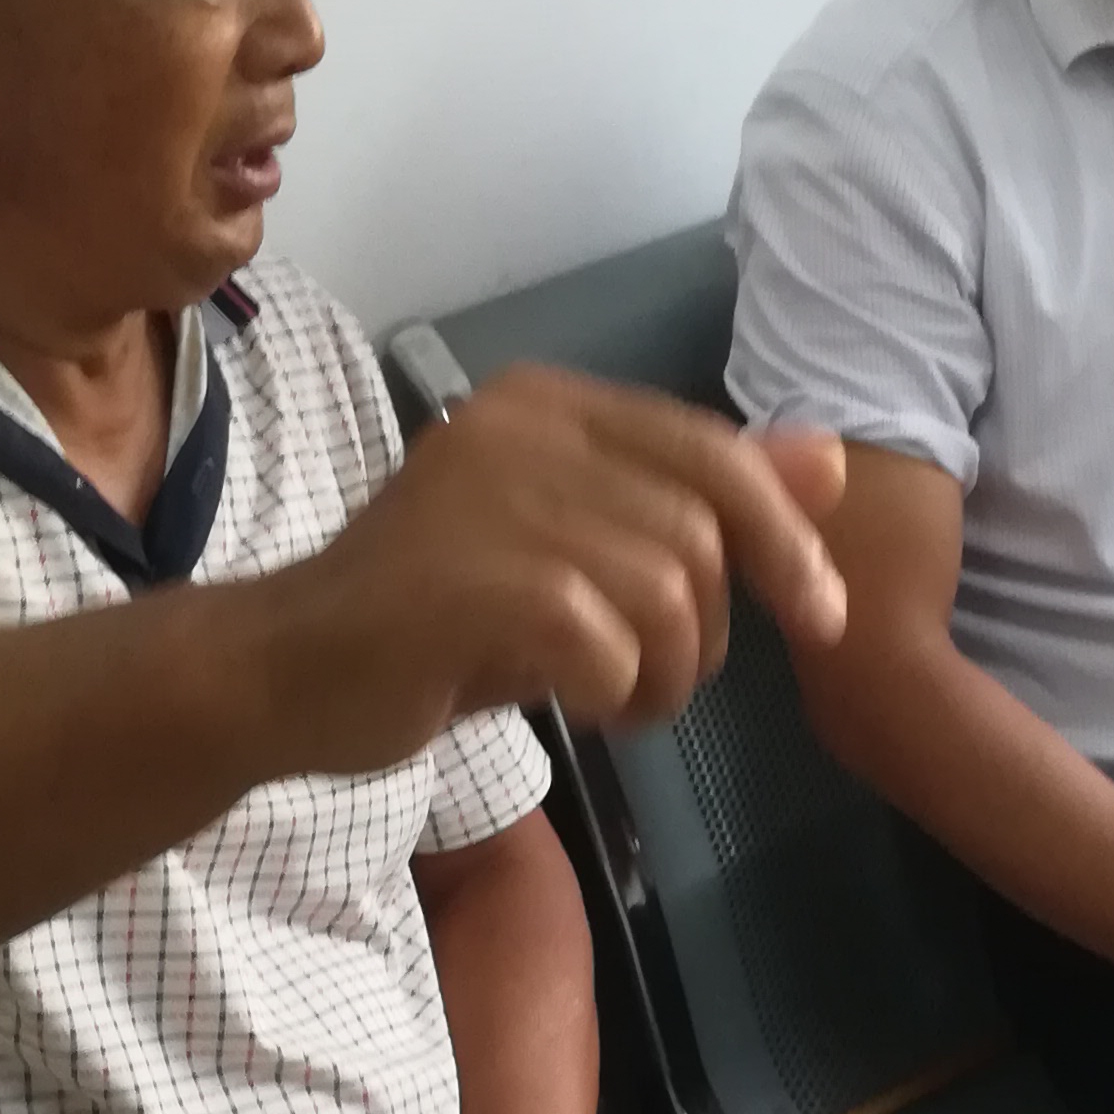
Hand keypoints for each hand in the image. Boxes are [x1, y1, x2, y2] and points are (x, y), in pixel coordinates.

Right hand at [258, 366, 847, 773]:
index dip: (783, 538)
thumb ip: (698, 504)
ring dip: (666, 674)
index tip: (819, 615)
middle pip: (701, 529)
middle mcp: (518, 424)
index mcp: (548, 404)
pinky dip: (614, 694)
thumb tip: (828, 459)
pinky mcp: (468, 578)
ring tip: (617, 703)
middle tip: (662, 684)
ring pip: (667, 591)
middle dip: (713, 629)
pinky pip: (606, 643)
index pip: (711, 451)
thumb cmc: (440, 622)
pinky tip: (578, 708)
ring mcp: (488, 494)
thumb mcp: (584, 557)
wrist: (285, 674)